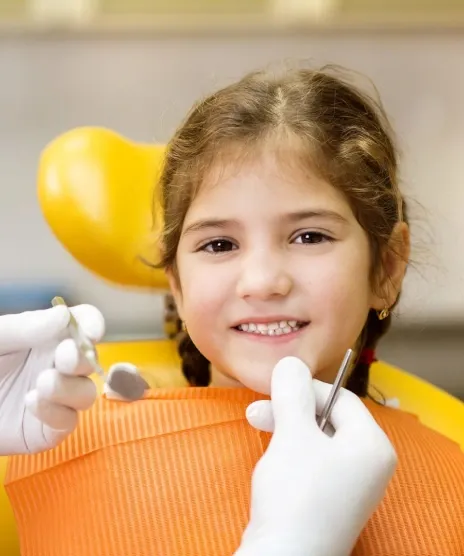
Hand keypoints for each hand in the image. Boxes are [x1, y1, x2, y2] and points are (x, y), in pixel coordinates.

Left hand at [0, 304, 104, 454]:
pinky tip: (31, 402)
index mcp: (46, 336)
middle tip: (65, 357)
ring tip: (43, 383)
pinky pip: (68, 421)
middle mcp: (55, 365)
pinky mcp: (46, 429)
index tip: (92, 331)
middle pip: (89, 360)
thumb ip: (26, 328)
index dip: (92, 324)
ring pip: (86, 393)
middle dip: (83, 358)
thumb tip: (64, 315)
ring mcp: (54, 398)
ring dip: (71, 388)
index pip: (82, 324)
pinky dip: (56, 412)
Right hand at [235, 356, 396, 555]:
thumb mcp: (292, 434)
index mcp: (372, 445)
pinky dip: (290, 452)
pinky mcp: (332, 501)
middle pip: (327, 418)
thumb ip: (293, 392)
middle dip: (289, 411)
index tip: (274, 389)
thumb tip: (291, 361)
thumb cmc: (294, 493)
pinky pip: (313, 462)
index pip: (341, 398)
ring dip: (285, 429)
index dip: (306, 388)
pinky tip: (271, 458)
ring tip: (256, 429)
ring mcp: (351, 486)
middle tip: (255, 412)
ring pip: (316, 439)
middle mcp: (369, 465)